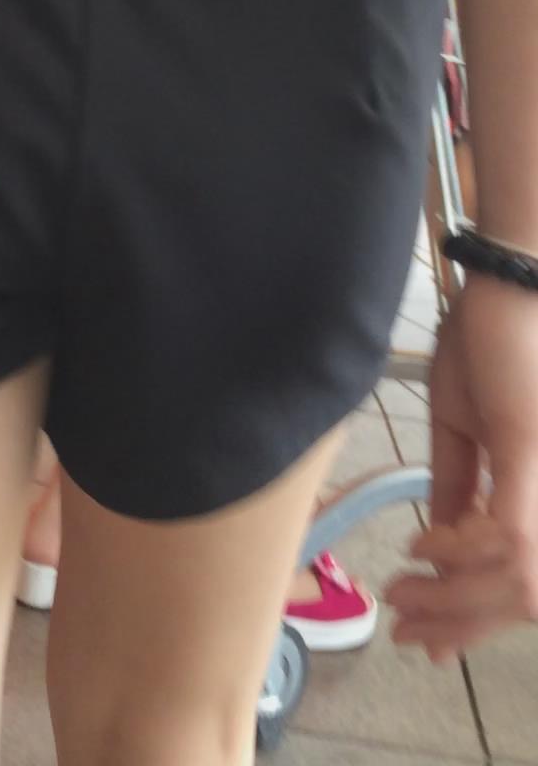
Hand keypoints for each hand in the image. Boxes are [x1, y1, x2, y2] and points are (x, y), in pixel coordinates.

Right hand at [385, 278, 537, 659]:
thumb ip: (461, 485)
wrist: (506, 285)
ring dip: (456, 597)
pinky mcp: (531, 451)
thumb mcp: (467, 424)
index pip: (524, 583)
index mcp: (536, 490)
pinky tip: (424, 543)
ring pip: (519, 578)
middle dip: (460, 622)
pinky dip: (460, 548)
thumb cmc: (488, 340)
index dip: (478, 623)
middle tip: (406, 627)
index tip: (431, 645)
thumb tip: (445, 546)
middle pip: (525, 596)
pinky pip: (506, 534)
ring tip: (405, 591)